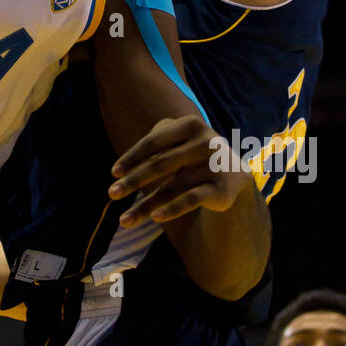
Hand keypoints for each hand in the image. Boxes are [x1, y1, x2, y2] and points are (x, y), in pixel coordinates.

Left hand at [108, 115, 249, 227]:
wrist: (234, 173)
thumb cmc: (193, 155)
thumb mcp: (177, 142)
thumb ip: (152, 148)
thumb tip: (122, 173)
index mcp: (190, 124)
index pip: (153, 142)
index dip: (131, 158)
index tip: (114, 173)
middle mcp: (205, 142)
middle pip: (159, 165)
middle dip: (132, 181)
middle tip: (111, 194)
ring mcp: (215, 165)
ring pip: (171, 188)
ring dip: (145, 206)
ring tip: (124, 220)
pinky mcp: (221, 189)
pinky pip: (191, 200)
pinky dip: (172, 209)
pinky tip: (155, 218)